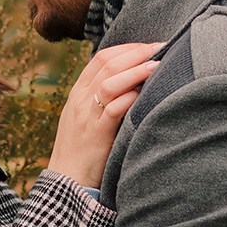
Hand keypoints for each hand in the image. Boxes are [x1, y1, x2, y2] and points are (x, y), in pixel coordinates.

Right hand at [47, 41, 163, 186]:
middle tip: (160, 47)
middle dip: (136, 52)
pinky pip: (113, 110)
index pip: (101, 58)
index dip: (127, 48)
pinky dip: (129, 98)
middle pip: (107, 64)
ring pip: (109, 83)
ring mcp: (86, 116)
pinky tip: (144, 93)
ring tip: (157, 65)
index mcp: (78, 92)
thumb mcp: (86, 117)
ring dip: (135, 71)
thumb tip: (134, 82)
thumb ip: (103, 98)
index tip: (149, 46)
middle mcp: (80, 99)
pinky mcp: (96, 135)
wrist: (66, 180)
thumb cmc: (82, 149)